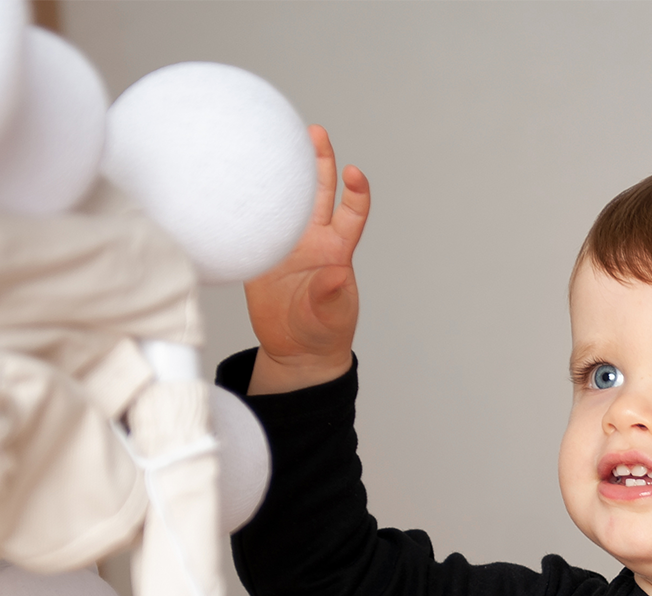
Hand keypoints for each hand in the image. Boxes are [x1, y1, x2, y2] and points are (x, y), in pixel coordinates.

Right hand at [245, 125, 369, 393]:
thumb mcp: (330, 317)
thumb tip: (336, 275)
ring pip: (286, 200)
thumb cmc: (323, 333)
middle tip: (313, 131)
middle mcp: (313, 240)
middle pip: (319, 193)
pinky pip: (254, 221)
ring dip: (283, 172)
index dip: (356, 192)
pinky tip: (237, 175)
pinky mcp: (261, 253)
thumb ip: (331, 296)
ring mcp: (286, 244)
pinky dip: (248, 200)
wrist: (296, 351)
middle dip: (318, 160)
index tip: (354, 173)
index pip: (352, 214)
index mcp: (336, 252)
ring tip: (274, 138)